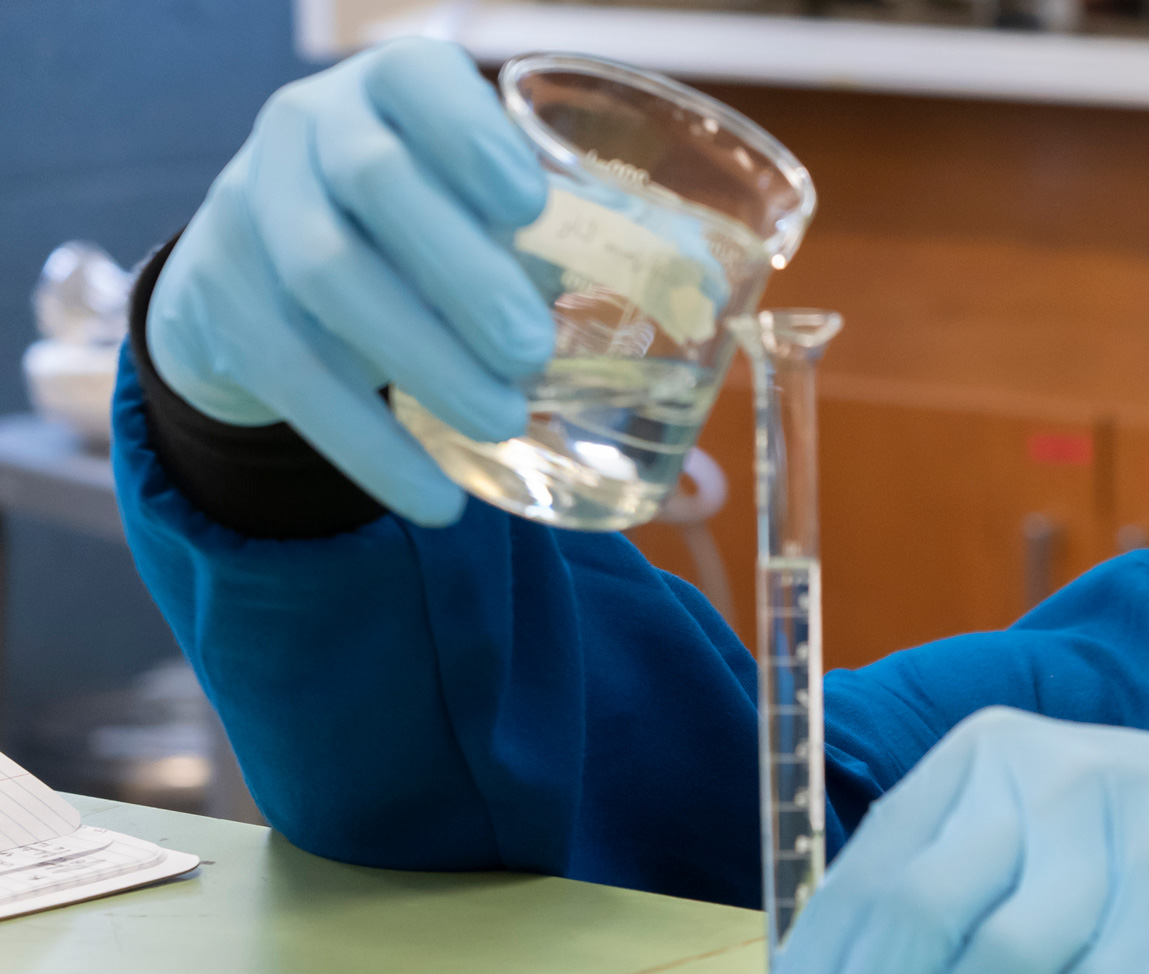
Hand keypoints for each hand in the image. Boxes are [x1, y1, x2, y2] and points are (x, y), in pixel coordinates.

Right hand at [148, 39, 555, 526]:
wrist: (263, 265)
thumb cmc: (420, 231)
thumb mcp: (481, 212)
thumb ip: (572, 241)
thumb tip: (705, 298)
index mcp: (392, 91)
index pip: (419, 83)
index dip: (471, 137)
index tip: (531, 204)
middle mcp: (311, 128)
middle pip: (373, 182)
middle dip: (458, 270)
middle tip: (531, 350)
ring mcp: (253, 205)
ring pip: (326, 275)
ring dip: (421, 358)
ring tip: (500, 420)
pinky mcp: (222, 296)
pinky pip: (290, 371)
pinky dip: (368, 442)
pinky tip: (432, 495)